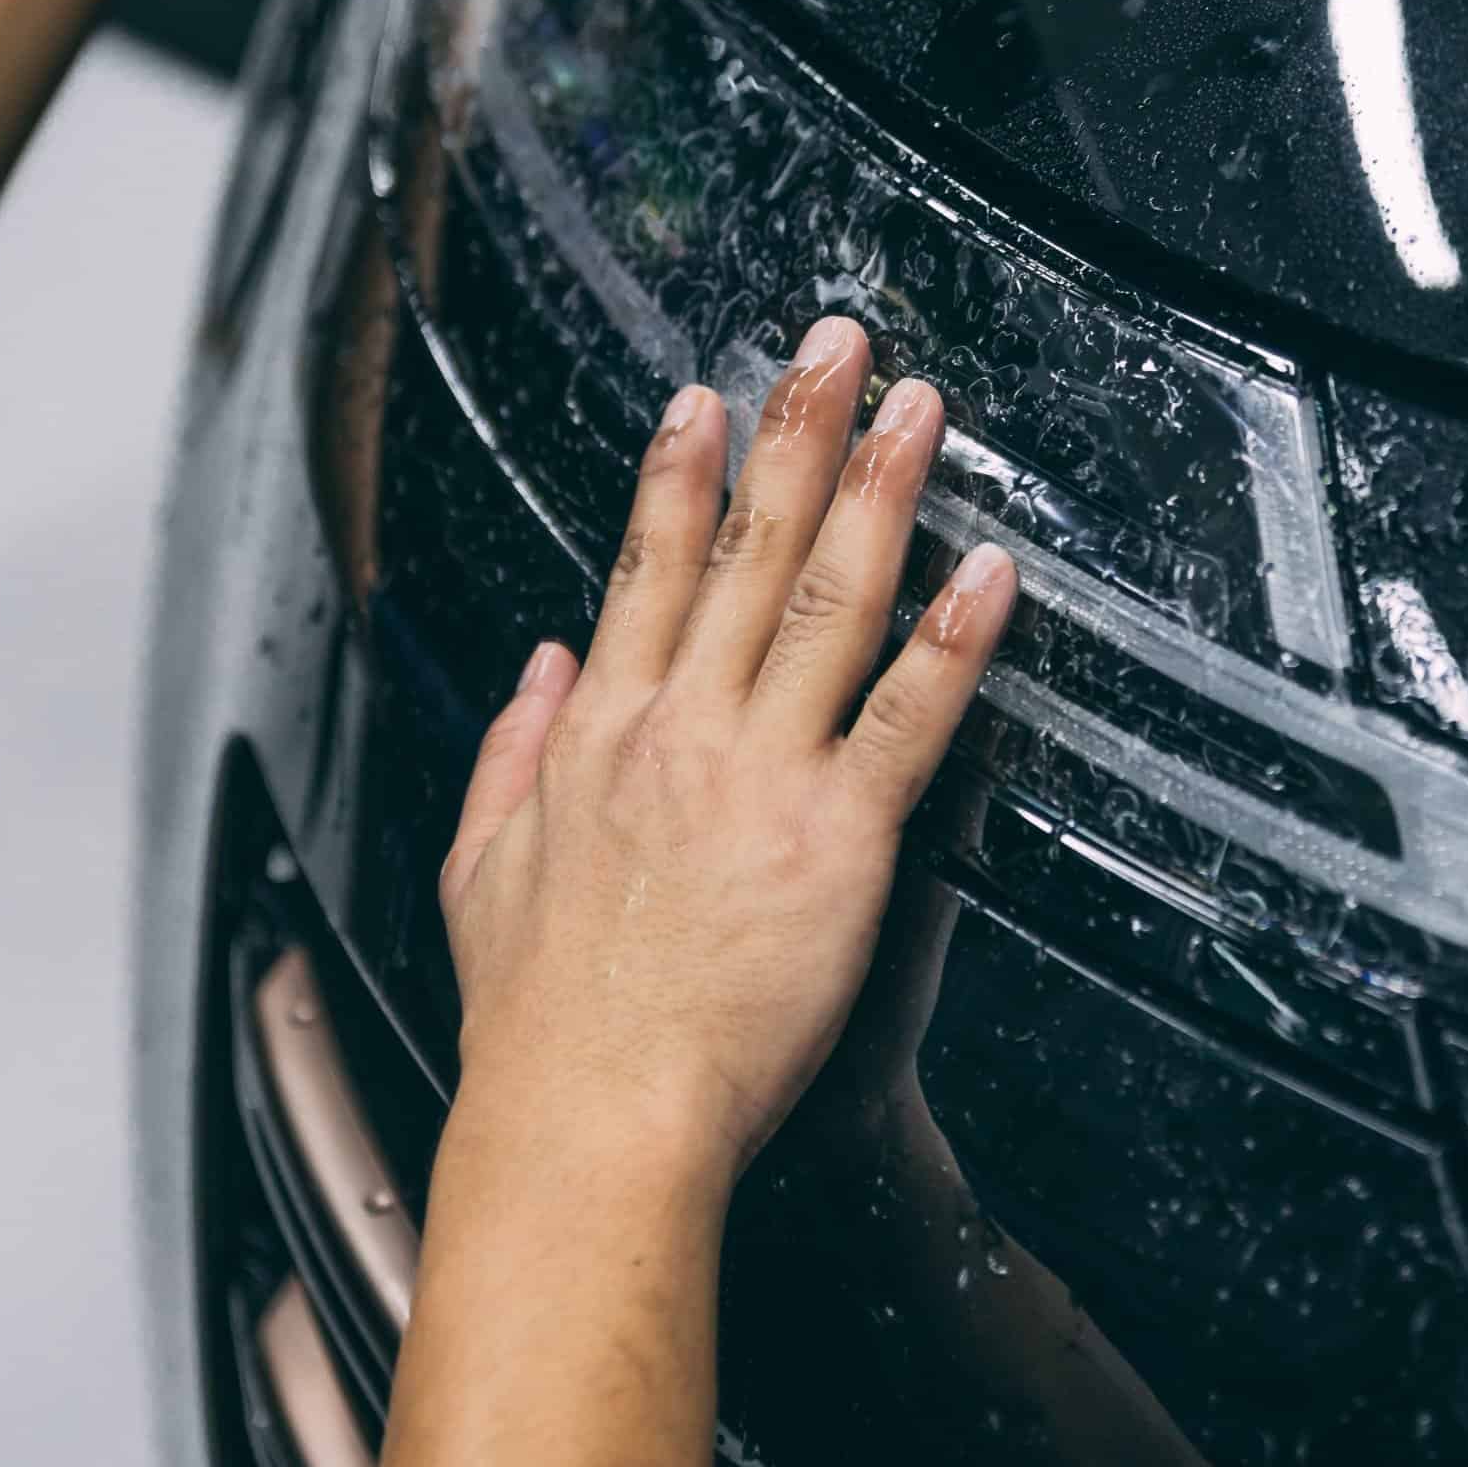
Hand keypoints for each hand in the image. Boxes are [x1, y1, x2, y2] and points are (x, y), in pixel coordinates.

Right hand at [438, 317, 1018, 1189]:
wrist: (589, 1120)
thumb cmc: (540, 1016)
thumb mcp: (480, 868)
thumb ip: (508, 750)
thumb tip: (537, 665)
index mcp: (599, 731)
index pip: (643, 566)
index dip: (679, 472)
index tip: (707, 398)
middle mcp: (679, 728)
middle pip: (745, 548)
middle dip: (796, 431)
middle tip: (837, 346)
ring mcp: (761, 774)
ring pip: (827, 601)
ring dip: (879, 492)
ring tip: (918, 411)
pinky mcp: (837, 839)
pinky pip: (906, 718)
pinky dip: (951, 639)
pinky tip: (987, 572)